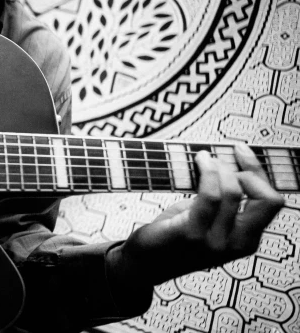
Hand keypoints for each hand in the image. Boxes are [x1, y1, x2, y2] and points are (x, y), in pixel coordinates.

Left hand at [113, 143, 283, 285]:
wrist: (146, 262)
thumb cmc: (175, 237)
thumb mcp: (209, 221)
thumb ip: (224, 202)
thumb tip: (229, 165)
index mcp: (246, 241)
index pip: (271, 203)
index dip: (260, 173)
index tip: (244, 153)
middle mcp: (236, 244)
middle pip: (265, 200)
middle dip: (250, 170)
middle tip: (227, 155)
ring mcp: (215, 241)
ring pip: (232, 192)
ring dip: (219, 167)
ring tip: (204, 158)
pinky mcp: (191, 233)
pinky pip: (208, 195)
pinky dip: (206, 172)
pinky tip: (199, 161)